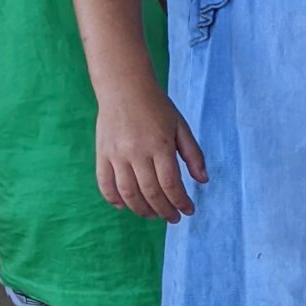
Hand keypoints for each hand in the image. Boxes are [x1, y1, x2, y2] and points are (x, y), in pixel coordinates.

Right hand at [96, 82, 207, 221]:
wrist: (124, 87)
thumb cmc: (156, 106)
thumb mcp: (181, 127)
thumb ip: (193, 154)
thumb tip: (203, 180)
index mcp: (160, 146)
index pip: (171, 185)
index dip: (181, 202)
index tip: (188, 211)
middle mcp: (137, 153)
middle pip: (151, 193)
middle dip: (164, 210)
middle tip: (172, 218)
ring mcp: (117, 154)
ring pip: (128, 193)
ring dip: (142, 210)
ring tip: (152, 215)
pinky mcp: (102, 154)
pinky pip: (105, 183)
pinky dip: (114, 199)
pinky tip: (125, 206)